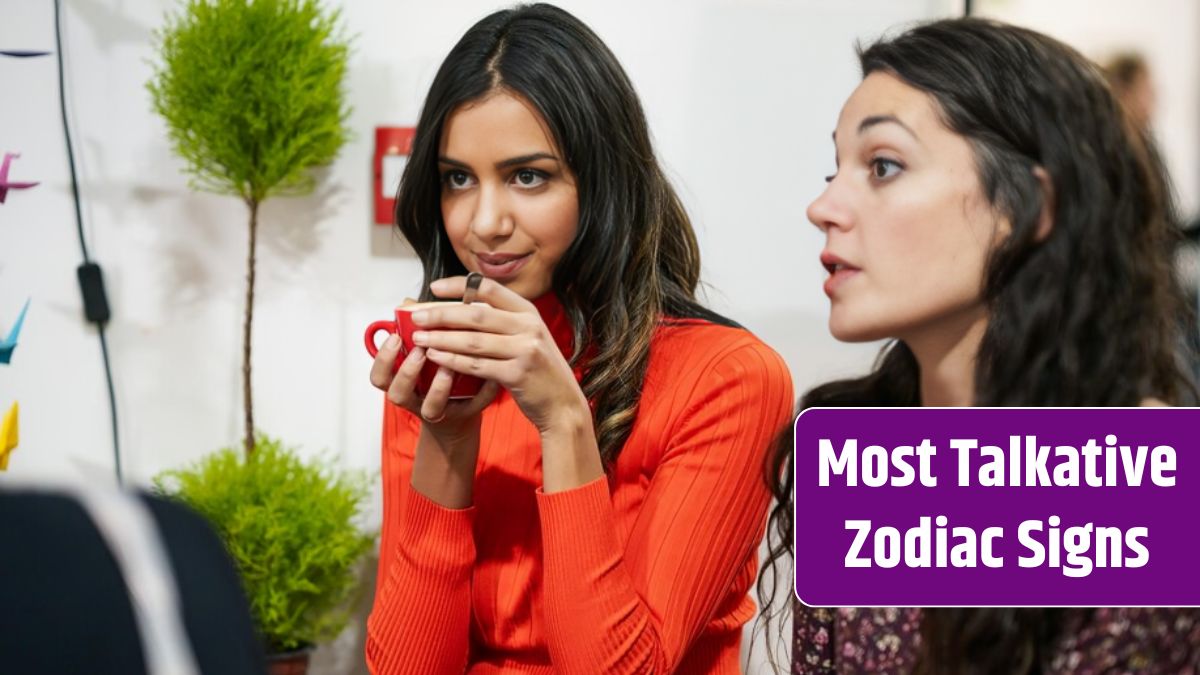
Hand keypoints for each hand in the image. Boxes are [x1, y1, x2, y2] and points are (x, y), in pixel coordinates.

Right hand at [369, 299, 499, 449]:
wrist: (459, 411)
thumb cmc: (437, 376)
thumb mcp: (423, 352)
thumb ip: (417, 331)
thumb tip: (409, 303)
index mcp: (401, 383)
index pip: (380, 377)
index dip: (384, 359)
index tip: (395, 336)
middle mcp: (415, 400)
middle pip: (398, 394)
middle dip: (407, 372)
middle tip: (420, 351)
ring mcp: (438, 411)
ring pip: (430, 407)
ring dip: (438, 387)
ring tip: (448, 367)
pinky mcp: (464, 415)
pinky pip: (471, 407)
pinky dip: (482, 392)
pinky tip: (490, 377)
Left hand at [411, 276, 590, 435]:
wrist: (562, 403)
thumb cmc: (538, 370)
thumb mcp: (527, 337)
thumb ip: (501, 322)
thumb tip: (458, 310)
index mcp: (528, 312)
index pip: (489, 289)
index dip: (459, 286)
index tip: (433, 287)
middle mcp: (529, 326)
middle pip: (476, 314)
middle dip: (442, 314)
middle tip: (416, 316)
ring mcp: (525, 350)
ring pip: (474, 340)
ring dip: (442, 338)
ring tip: (419, 337)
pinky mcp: (518, 374)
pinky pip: (477, 365)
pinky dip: (453, 360)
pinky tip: (436, 357)